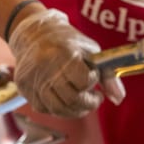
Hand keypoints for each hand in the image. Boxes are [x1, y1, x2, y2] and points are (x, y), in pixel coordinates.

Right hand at [8, 9, 124, 116]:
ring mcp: (32, 79)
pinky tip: (65, 99)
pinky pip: (45, 109)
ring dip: (75, 111)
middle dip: (89, 104)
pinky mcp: (24, 87)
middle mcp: (45, 67)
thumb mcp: (91, 52)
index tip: (95, 80)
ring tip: (82, 102)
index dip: (92, 83)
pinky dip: (59, 109)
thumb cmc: (68, 42)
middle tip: (94, 98)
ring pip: (58, 109)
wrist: (32, 32)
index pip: (84, 81)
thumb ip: (108, 75)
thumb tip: (119, 100)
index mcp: (64, 53)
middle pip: (72, 99)